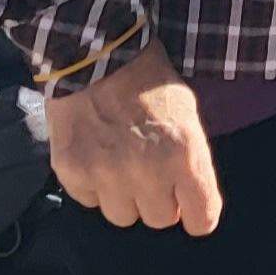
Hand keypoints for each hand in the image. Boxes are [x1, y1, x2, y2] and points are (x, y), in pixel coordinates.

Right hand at [44, 45, 222, 235]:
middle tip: (150, 171)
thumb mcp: (187, 114)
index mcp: (184, 154)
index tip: (191, 209)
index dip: (198, 215)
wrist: (96, 54)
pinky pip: (89, 200)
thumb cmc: (149, 82)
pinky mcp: (73, 171)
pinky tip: (96, 155)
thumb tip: (190, 199)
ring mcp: (107, 174)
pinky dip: (92, 185)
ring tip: (120, 162)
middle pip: (160, 220)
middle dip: (158, 200)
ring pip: (123, 216)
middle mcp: (147, 171)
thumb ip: (192, 160)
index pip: (202, 219)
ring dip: (124, 196)